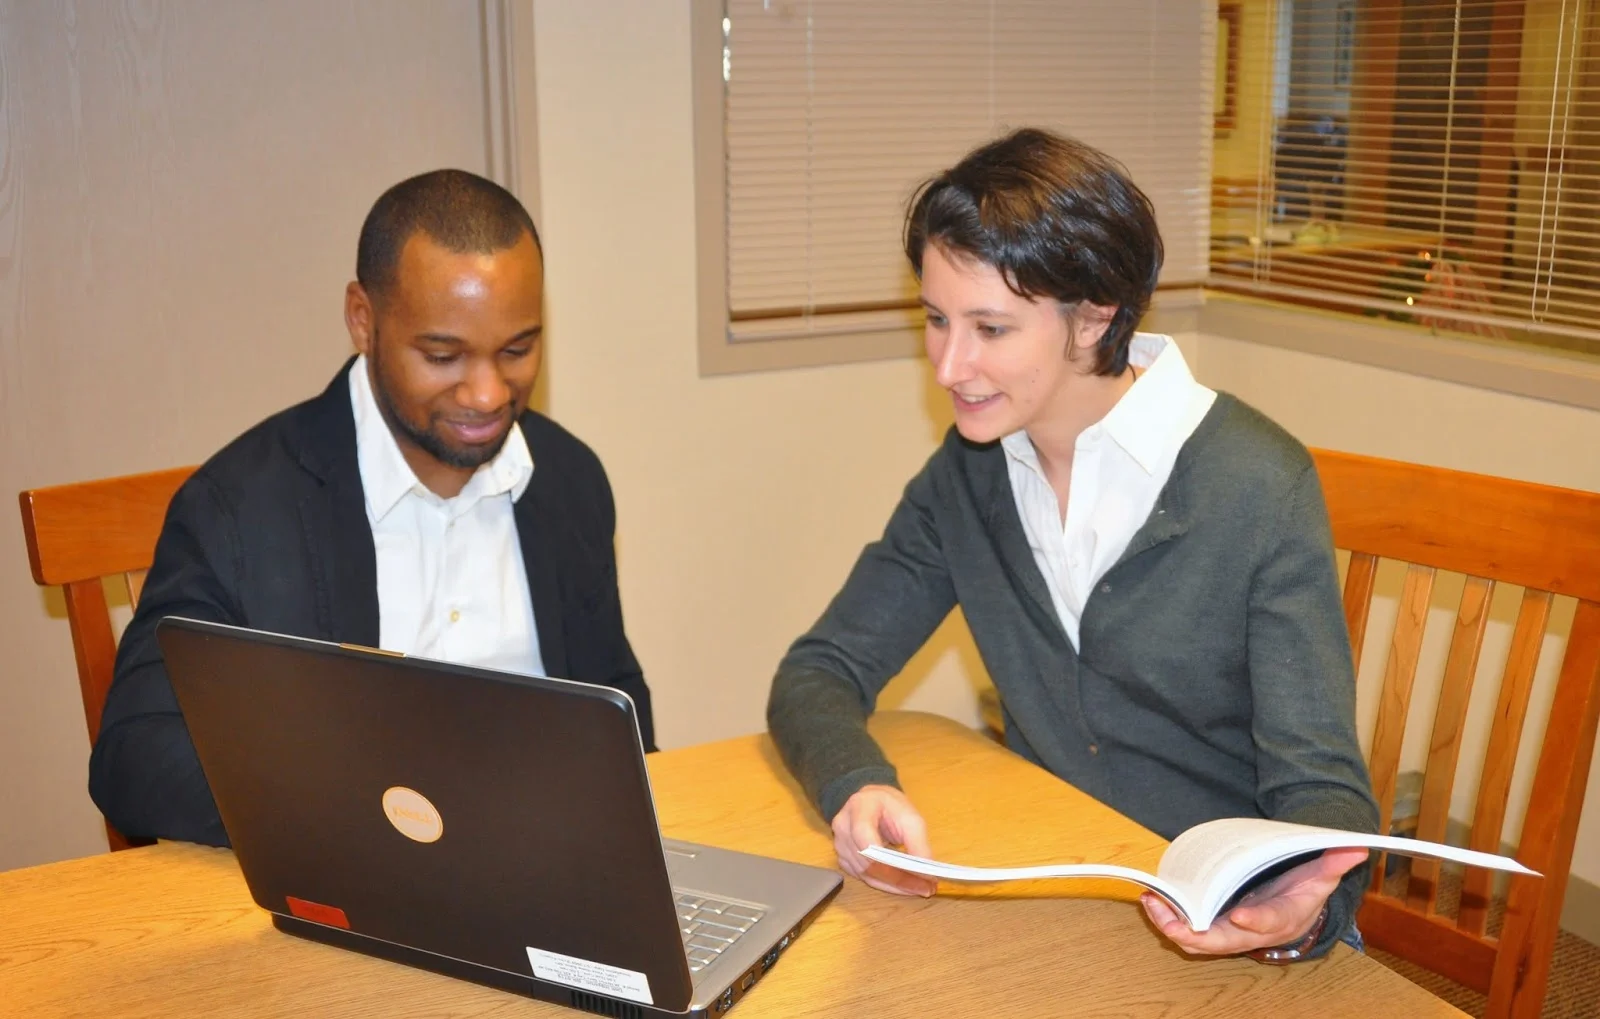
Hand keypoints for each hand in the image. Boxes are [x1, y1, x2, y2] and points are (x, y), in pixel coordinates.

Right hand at [831, 784, 936, 896]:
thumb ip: (918, 843)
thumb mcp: (910, 816)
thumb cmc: (890, 806)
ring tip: (917, 887)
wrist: (871, 801)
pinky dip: (884, 884)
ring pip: (865, 874)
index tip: (918, 877)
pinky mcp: (843, 857)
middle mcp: (843, 826)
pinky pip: (862, 877)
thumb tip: (927, 874)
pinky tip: (901, 885)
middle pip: (867, 862)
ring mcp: (840, 843)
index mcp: (859, 808)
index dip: (891, 864)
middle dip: (897, 879)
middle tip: (924, 888)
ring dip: (892, 885)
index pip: (867, 841)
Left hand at [1140, 847, 1367, 954]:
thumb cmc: (1303, 893)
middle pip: (1223, 940)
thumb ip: (1332, 863)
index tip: (1241, 916)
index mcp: (1281, 918)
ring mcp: (1232, 932)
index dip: (1256, 922)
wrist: (1292, 914)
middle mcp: (1254, 932)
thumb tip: (1357, 847)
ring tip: (1152, 902)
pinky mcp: (1215, 927)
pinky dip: (1170, 920)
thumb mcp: (1320, 878)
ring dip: (1173, 926)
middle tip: (1171, 915)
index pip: (1269, 922)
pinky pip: (1190, 932)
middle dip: (1195, 933)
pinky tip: (1153, 900)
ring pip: (1200, 941)